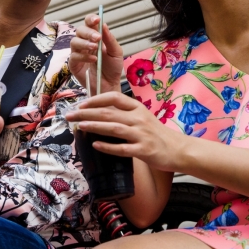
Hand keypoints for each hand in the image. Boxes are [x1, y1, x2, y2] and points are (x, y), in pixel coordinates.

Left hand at [64, 92, 184, 171]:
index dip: (95, 99)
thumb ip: (123, 115)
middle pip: (108, 113)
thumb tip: (98, 114)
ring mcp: (141, 135)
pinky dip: (108, 147)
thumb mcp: (142, 118)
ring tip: (79, 126)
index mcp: (137, 108)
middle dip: (86, 113)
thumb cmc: (156, 134)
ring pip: (114, 128)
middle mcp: (139, 119)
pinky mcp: (143, 151)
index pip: (114, 97)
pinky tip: (95, 145)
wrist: (178, 149)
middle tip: (70, 116)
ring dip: (94, 126)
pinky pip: (122, 148)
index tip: (81, 104)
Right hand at [70, 14, 123, 94]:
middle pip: (80, 30)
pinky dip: (83, 56)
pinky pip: (74, 56)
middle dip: (88, 32)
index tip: (97, 20)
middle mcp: (84, 42)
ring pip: (74, 41)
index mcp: (95, 37)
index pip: (89, 23)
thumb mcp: (116, 52)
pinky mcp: (73, 64)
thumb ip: (110, 39)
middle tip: (97, 38)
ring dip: (84, 43)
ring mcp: (78, 53)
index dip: (91, 19)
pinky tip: (93, 59)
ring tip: (94, 48)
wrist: (110, 85)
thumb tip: (104, 25)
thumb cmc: (112, 68)